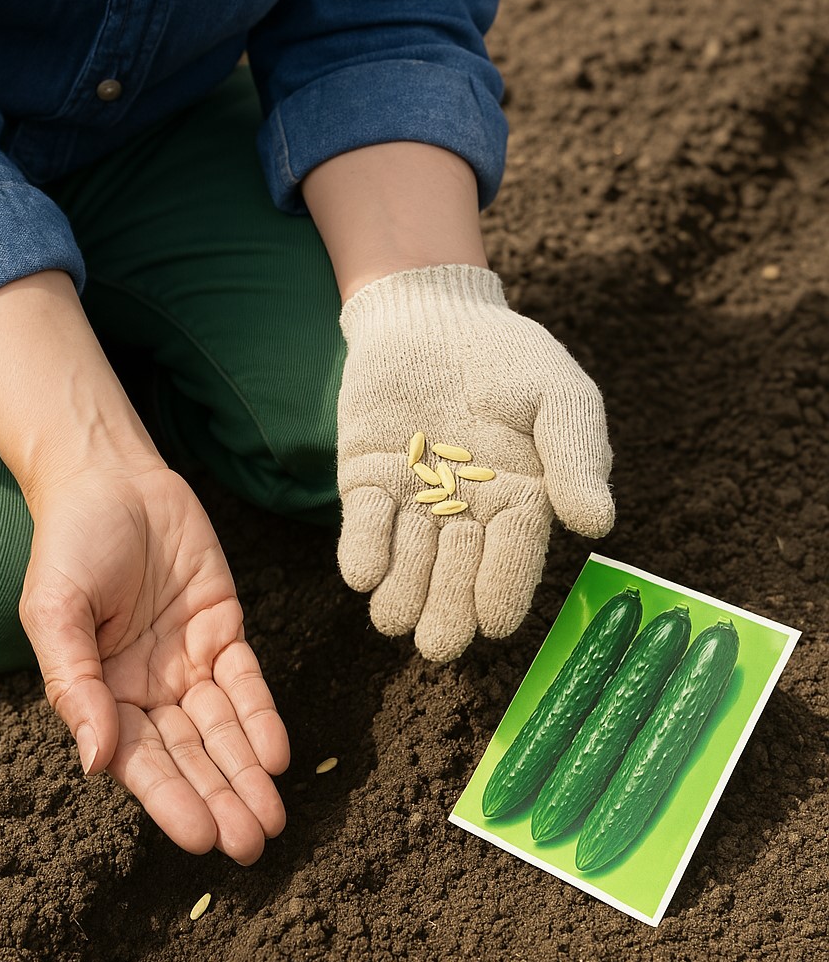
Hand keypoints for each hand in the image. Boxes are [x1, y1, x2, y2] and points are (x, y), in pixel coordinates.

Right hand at [20, 463, 289, 864]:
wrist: (111, 479)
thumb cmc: (69, 544)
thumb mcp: (54, 611)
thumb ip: (72, 682)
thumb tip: (92, 760)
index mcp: (100, 694)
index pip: (139, 761)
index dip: (171, 799)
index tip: (202, 838)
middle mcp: (147, 689)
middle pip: (189, 755)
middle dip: (220, 798)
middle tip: (253, 843)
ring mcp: (188, 662)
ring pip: (223, 729)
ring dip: (248, 771)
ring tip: (273, 816)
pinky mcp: (223, 630)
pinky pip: (246, 681)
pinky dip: (261, 716)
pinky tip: (276, 752)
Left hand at [336, 264, 614, 660]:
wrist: (431, 316)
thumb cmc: (506, 356)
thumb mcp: (557, 394)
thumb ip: (575, 454)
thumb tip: (598, 524)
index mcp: (520, 499)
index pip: (514, 554)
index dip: (503, 589)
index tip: (492, 624)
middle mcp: (466, 512)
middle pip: (457, 571)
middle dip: (447, 608)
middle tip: (438, 646)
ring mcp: (413, 502)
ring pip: (409, 559)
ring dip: (402, 590)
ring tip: (394, 619)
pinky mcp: (368, 483)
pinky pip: (364, 523)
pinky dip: (363, 547)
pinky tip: (363, 574)